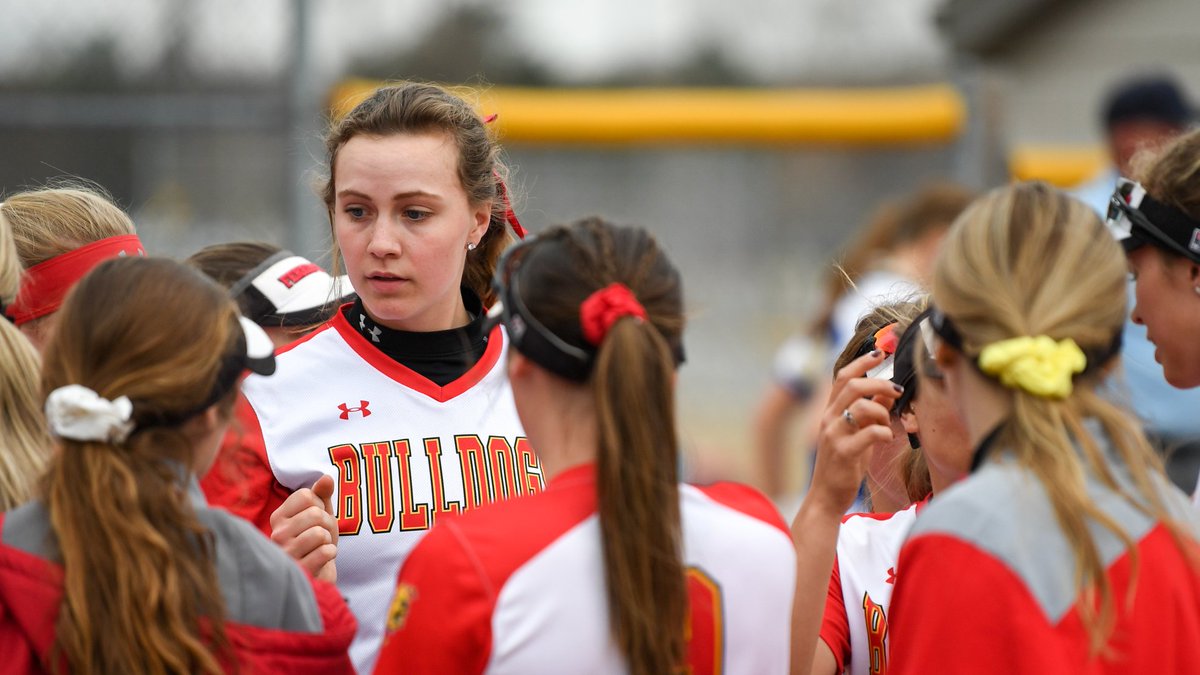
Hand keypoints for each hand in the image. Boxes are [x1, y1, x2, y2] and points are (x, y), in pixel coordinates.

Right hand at [270, 474, 338, 581]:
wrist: (317, 575)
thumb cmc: (316, 542)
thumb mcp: (320, 514)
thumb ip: (322, 494)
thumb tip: (326, 477)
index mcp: (279, 517)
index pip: (306, 495)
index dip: (320, 505)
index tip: (315, 519)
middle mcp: (276, 534)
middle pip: (315, 514)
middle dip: (328, 525)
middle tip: (322, 536)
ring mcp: (285, 554)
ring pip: (319, 533)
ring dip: (328, 541)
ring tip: (320, 547)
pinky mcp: (298, 571)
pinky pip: (324, 552)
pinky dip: (330, 553)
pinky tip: (322, 559)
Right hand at [808, 350, 902, 516]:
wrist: (827, 495)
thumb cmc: (845, 464)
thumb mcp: (858, 433)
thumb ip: (870, 411)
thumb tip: (887, 391)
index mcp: (831, 411)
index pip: (843, 376)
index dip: (861, 362)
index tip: (881, 352)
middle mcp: (829, 419)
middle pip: (852, 385)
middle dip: (879, 382)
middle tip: (897, 389)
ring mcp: (833, 435)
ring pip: (861, 406)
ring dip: (882, 411)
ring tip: (888, 423)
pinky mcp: (843, 452)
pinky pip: (870, 433)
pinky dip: (884, 432)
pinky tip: (887, 439)